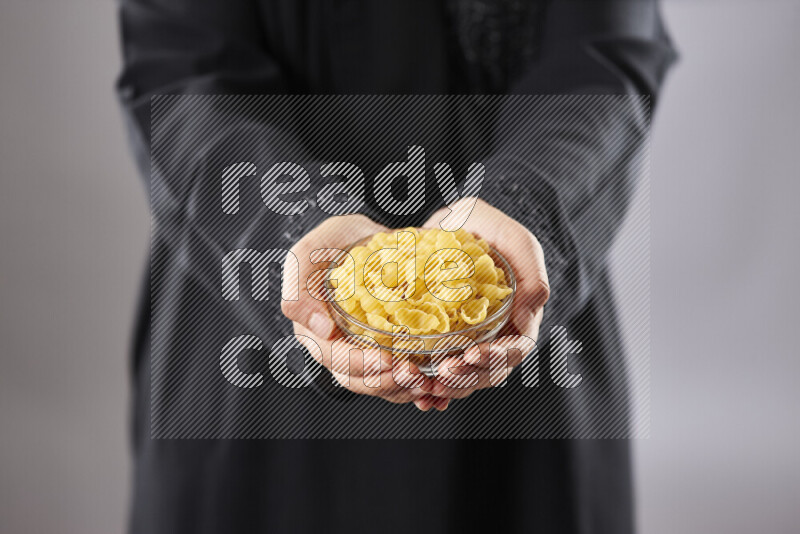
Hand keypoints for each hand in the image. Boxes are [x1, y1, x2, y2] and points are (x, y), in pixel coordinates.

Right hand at [281, 215, 444, 407]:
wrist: (360, 237)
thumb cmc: (330, 244)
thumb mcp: (307, 255)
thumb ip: (299, 289)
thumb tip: (320, 330)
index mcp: (316, 332)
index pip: (336, 360)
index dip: (360, 365)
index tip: (387, 359)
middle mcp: (339, 348)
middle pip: (360, 380)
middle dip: (387, 382)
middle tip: (414, 375)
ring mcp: (365, 350)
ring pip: (382, 383)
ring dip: (405, 388)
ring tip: (427, 381)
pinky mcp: (388, 347)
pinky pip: (400, 373)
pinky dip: (417, 380)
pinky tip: (435, 379)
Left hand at [418, 198, 549, 405]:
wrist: (448, 222)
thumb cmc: (485, 227)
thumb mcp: (512, 239)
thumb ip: (531, 273)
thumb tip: (530, 317)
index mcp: (519, 315)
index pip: (515, 350)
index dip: (495, 358)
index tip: (469, 355)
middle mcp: (498, 333)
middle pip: (490, 371)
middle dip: (468, 377)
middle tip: (442, 374)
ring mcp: (471, 339)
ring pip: (466, 376)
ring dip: (449, 386)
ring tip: (426, 385)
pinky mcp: (445, 340)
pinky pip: (442, 371)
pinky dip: (432, 386)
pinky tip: (419, 395)